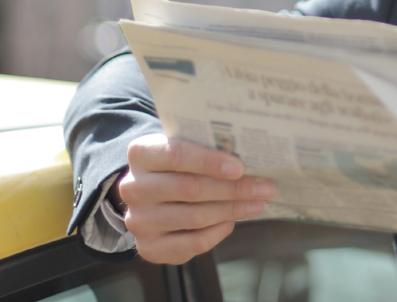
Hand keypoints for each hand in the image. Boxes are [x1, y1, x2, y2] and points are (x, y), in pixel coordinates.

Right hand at [118, 133, 275, 263]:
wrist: (150, 197)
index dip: (210, 162)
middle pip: (189, 188)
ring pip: (194, 217)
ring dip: (231, 211)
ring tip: (256, 204)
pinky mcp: (149, 247)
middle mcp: (133, 187)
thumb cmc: (175, 168)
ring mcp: (139, 220)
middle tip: (263, 188)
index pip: (176, 154)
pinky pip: (193, 243)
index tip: (240, 168)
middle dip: (232, 189)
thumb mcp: (184, 149)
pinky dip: (218, 232)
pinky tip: (231, 221)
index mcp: (140, 153)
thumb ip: (206, 150)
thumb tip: (249, 162)